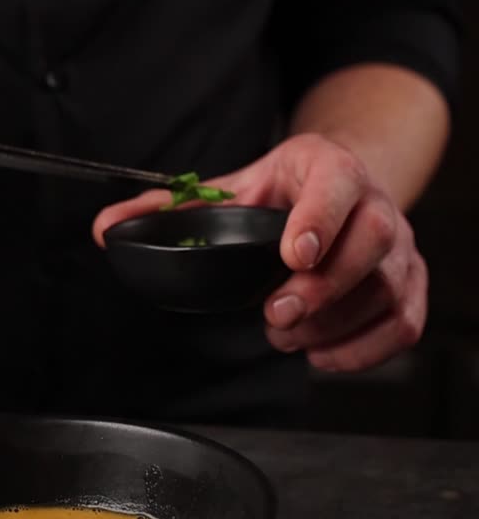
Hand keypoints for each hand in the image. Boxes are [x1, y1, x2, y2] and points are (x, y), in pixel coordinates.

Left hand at [93, 133, 426, 372]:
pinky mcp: (410, 284)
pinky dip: (362, 350)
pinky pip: (403, 324)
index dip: (320, 219)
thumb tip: (109, 229)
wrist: (344, 185)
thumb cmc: (287, 190)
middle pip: (372, 241)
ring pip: (386, 289)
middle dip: (323, 287)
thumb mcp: (232, 185)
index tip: (293, 255)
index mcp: (328, 167)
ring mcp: (400, 246)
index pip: (337, 184)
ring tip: (286, 332)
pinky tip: (321, 351)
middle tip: (277, 313)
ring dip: (332, 324)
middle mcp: (375, 202)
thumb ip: (170, 209)